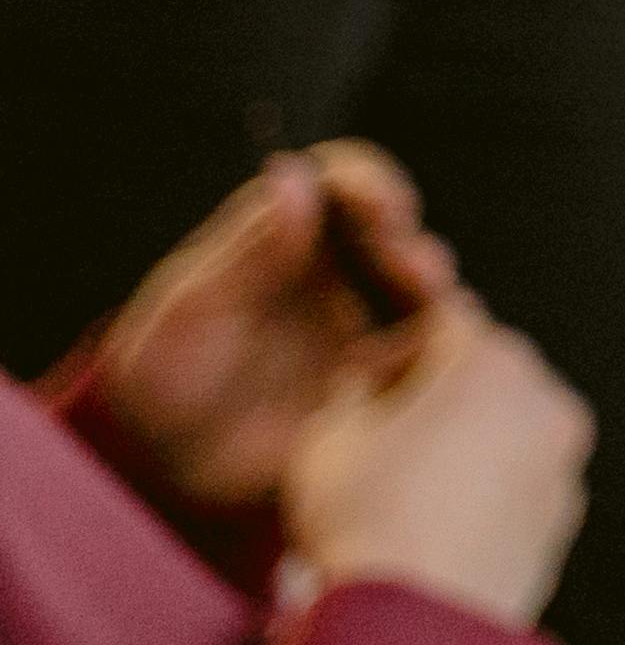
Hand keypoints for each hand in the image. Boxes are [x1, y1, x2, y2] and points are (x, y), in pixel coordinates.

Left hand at [90, 147, 459, 510]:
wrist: (170, 470)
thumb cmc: (166, 381)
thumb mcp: (190, 314)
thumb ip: (247, 250)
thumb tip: (297, 174)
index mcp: (286, 235)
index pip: (344, 182)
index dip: (371, 184)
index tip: (382, 208)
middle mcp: (337, 269)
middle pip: (399, 233)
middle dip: (411, 243)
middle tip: (415, 267)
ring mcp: (364, 321)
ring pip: (425, 288)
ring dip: (434, 290)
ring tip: (429, 304)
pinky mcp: (383, 377)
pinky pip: (428, 353)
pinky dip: (438, 347)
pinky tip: (423, 361)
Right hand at [281, 298, 590, 627]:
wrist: (417, 628)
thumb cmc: (365, 521)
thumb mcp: (328, 439)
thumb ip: (352, 390)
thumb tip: (371, 384)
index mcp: (494, 362)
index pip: (443, 322)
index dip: (394, 346)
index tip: (359, 382)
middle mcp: (547, 401)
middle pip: (485, 372)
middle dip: (433, 390)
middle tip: (379, 429)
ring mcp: (563, 462)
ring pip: (506, 429)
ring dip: (462, 439)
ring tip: (404, 484)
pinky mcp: (563, 518)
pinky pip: (518, 482)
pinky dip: (484, 487)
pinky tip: (435, 522)